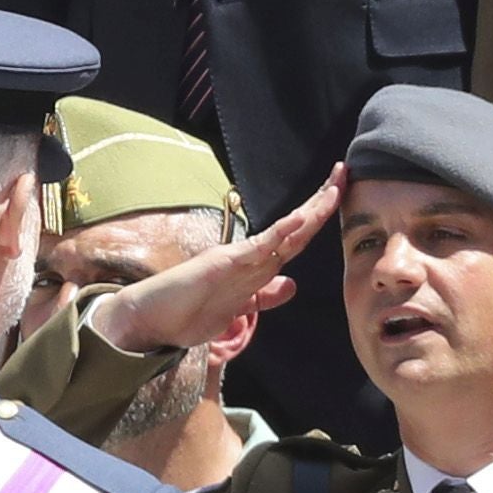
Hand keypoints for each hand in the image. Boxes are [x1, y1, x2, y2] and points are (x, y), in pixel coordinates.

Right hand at [93, 169, 340, 357]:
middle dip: (321, 202)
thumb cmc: (187, 313)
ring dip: (311, 210)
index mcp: (256, 267)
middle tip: (343, 173)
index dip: (317, 220)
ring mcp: (238, 256)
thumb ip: (264, 297)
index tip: (337, 199)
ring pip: (284, 231)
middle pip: (295, 227)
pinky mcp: (224, 262)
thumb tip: (291, 285)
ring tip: (333, 185)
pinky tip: (301, 217)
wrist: (148, 319)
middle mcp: (250, 256)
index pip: (294, 240)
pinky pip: (259, 246)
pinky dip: (281, 232)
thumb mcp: (239, 308)